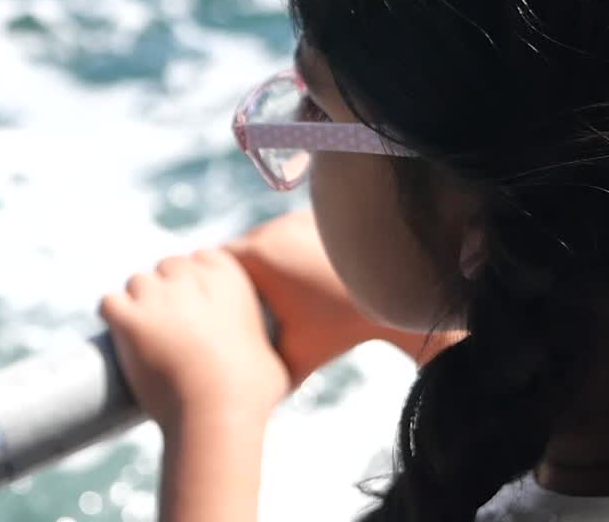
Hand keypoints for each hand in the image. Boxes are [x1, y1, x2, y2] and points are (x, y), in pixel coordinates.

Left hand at [100, 249, 288, 432]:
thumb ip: (267, 345)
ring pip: (136, 283)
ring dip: (137, 304)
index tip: (194, 308)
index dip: (194, 284)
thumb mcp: (273, 356)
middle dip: (165, 293)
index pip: (199, 260)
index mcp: (227, 274)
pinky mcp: (128, 316)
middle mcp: (189, 275)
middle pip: (166, 269)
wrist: (217, 412)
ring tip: (141, 335)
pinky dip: (111, 317)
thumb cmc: (251, 391)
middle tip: (167, 326)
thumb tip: (273, 361)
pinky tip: (116, 334)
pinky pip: (108, 303)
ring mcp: (155, 293)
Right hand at [225, 211, 462, 384]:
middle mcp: (272, 229)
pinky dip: (288, 249)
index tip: (225, 308)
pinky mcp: (315, 216)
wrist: (392, 296)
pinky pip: (288, 231)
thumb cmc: (341, 330)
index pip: (216, 264)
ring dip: (264, 258)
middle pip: (239, 250)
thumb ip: (260, 369)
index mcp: (257, 257)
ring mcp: (294, 218)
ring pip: (264, 237)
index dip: (217, 287)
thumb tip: (236, 392)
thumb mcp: (294, 358)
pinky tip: (297, 272)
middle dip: (240, 275)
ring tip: (272, 287)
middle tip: (245, 302)